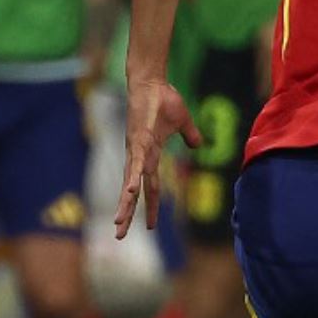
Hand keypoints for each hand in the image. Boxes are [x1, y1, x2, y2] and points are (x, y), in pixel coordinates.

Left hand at [115, 79, 202, 238]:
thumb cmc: (164, 99)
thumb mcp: (183, 121)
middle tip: (119, 235)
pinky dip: (134, 179)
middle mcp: (139, 156)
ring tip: (119, 223)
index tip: (149, 226)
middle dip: (127, 213)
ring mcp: (137, 150)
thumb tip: (198, 146)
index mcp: (150, 154)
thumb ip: (190, 135)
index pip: (150, 186)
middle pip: (133, 191)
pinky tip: (130, 193)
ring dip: (125, 204)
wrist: (152, 82)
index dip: (149, 205)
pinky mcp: (139, 141)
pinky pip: (137, 165)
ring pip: (130, 183)